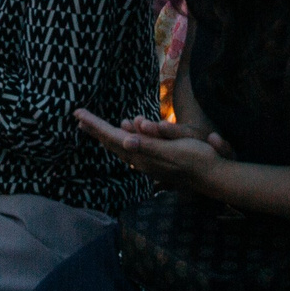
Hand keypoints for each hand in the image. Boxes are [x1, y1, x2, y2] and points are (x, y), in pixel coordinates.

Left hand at [74, 109, 232, 192]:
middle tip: (78, 117)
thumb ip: (148, 144)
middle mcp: (139, 159)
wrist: (211, 176)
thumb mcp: (172, 149)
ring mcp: (146, 162)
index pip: (111, 137)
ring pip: (119, 146)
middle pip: (110, 141)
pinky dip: (119, 140)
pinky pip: (130, 148)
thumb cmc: (194, 158)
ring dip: (104, 134)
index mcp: (141, 154)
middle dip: (94, 129)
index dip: (94, 125)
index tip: (78, 114)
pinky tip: (120, 138)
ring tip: (92, 126)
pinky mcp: (153, 161)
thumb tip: (125, 139)